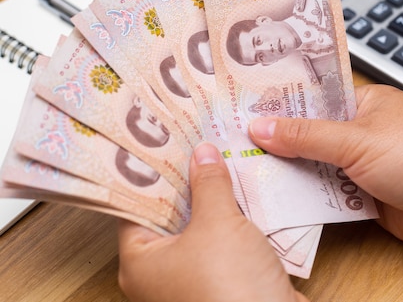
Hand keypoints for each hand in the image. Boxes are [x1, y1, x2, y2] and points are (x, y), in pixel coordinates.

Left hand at [117, 142, 308, 301]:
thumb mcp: (217, 224)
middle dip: (187, 180)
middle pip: (169, 214)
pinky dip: (231, 219)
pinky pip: (221, 241)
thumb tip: (202, 153)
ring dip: (212, 198)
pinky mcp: (222, 280)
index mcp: (140, 262)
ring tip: (221, 158)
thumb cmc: (230, 286)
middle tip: (196, 144)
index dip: (150, 172)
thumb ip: (209, 184)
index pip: (135, 205)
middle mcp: (160, 273)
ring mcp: (192, 278)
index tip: (163, 142)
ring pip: (198, 227)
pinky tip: (242, 191)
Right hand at [249, 84, 402, 285]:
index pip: (314, 96)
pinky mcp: (364, 193)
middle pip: (310, 133)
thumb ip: (307, 136)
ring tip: (242, 167)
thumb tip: (260, 126)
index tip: (241, 105)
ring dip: (289, 170)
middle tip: (231, 140)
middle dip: (278, 140)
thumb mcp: (358, 140)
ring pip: (316, 164)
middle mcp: (362, 130)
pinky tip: (275, 197)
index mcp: (365, 101)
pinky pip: (327, 192)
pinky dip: (307, 195)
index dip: (279, 101)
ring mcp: (363, 163)